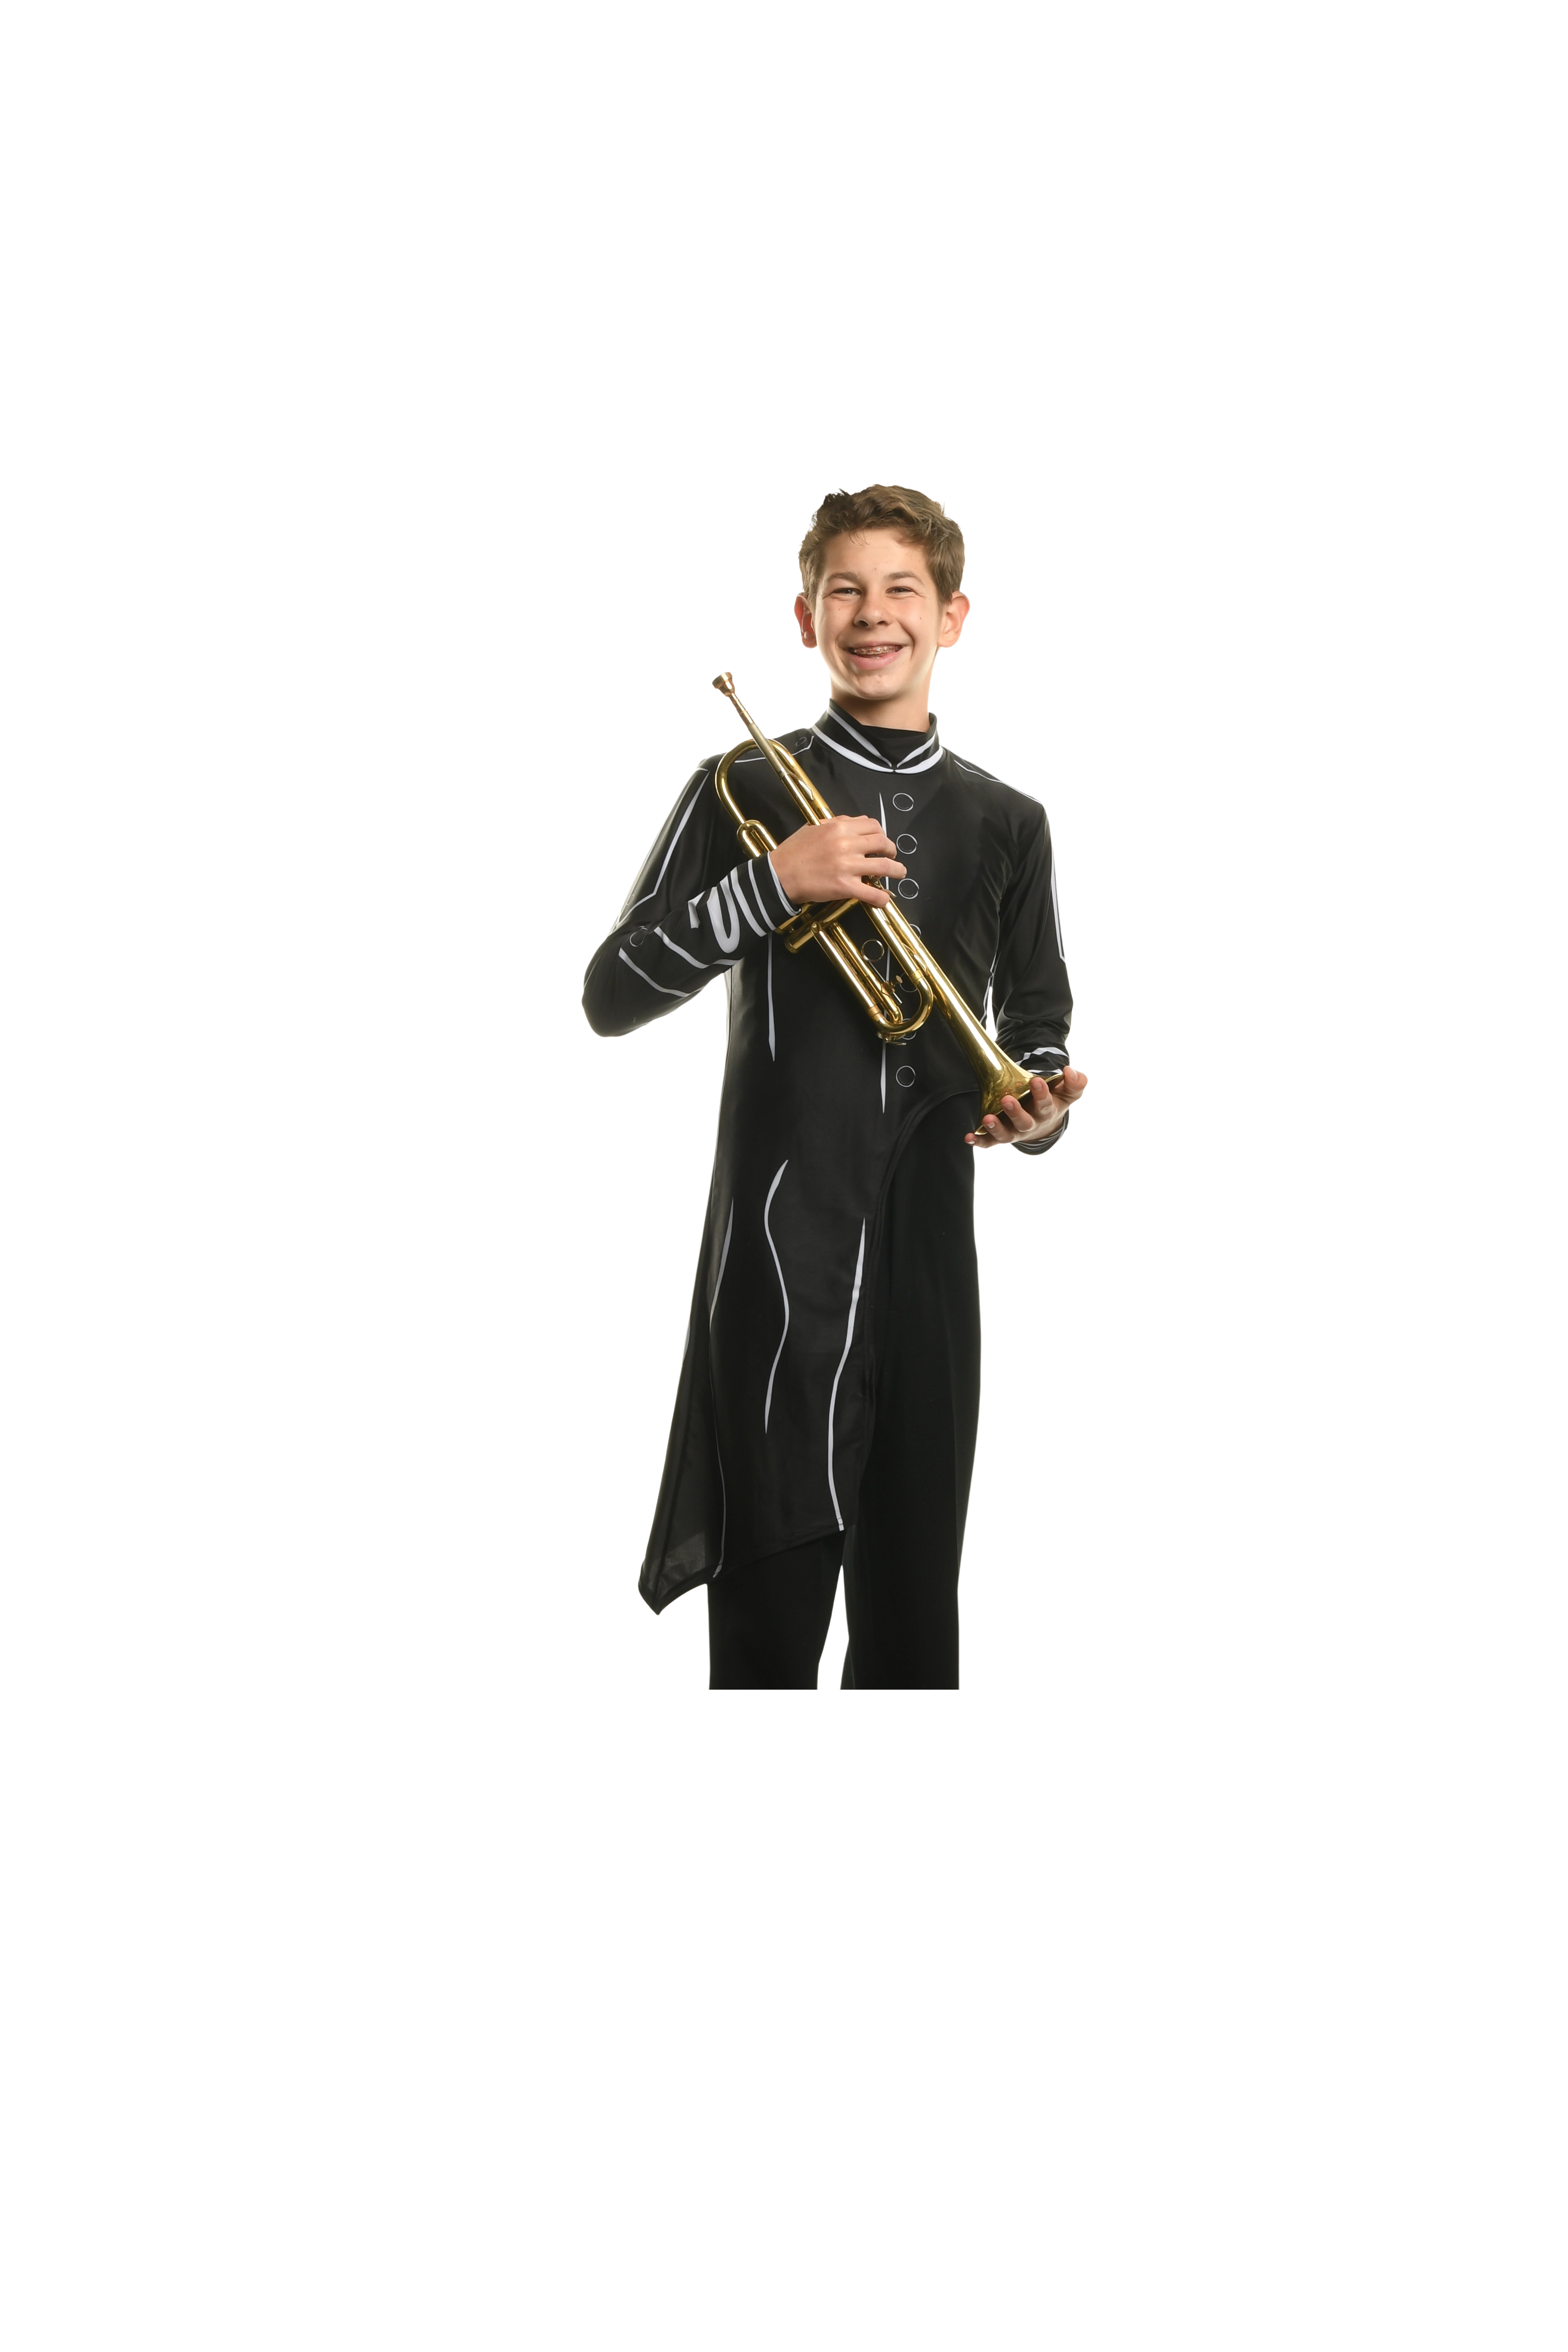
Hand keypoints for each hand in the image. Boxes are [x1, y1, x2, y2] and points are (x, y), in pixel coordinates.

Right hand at [770, 815, 904, 909]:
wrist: (780, 874)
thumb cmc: (794, 851)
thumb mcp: (814, 828)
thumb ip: (836, 823)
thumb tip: (854, 822)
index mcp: (840, 828)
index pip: (872, 826)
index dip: (881, 833)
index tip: (880, 841)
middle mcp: (847, 844)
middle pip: (882, 844)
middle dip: (891, 850)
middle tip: (892, 856)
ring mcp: (848, 867)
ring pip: (883, 867)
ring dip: (896, 870)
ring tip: (899, 873)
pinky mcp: (845, 887)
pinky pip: (871, 894)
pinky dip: (882, 898)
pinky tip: (885, 899)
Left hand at [966, 1067, 1088, 1149]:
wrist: (1044, 1121)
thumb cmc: (1054, 1101)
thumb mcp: (1068, 1092)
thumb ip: (1076, 1082)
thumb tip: (1070, 1071)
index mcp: (1046, 1112)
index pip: (1045, 1105)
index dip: (1042, 1094)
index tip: (1038, 1081)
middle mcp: (1029, 1124)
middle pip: (1024, 1123)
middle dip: (1015, 1112)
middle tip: (1006, 1100)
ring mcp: (1014, 1132)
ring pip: (1005, 1135)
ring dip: (996, 1128)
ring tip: (987, 1118)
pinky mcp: (1000, 1136)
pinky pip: (990, 1143)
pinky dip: (980, 1141)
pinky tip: (969, 1137)